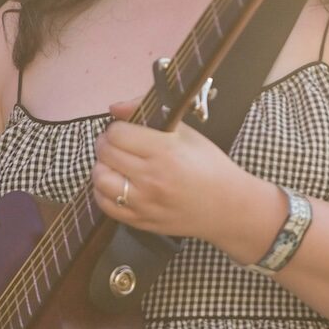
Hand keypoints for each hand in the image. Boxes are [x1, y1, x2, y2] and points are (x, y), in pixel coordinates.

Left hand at [91, 98, 273, 246]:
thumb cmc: (210, 166)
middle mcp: (152, 178)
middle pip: (106, 153)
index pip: (117, 133)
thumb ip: (148, 115)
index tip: (123, 130)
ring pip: (100, 179)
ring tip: (115, 164)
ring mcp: (144, 202)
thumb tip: (114, 108)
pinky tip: (116, 184)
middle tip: (116, 144)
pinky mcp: (141, 221)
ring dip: (103, 167)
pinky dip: (104, 192)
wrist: (228, 206)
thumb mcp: (186, 133)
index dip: (117, 128)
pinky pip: (106, 205)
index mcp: (165, 151)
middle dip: (106, 144)